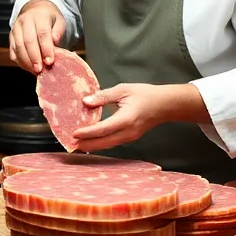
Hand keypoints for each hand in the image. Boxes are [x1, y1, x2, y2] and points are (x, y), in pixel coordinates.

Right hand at [9, 0, 65, 74]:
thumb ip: (58, 31)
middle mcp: (25, 21)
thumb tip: (55, 41)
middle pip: (28, 41)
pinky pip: (12, 51)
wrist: (35, 9)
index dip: (46, 48)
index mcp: (39, 16)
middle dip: (34, 57)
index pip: (42, 33)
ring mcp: (15, 28)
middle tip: (40, 69)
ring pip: (18, 47)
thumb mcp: (59, 21)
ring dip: (26, 61)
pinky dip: (20, 61)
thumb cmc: (49, 18)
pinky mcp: (10, 36)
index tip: (50, 61)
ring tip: (35, 71)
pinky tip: (28, 67)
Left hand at [72, 83, 207, 150]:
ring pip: (109, 144)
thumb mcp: (123, 90)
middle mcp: (129, 132)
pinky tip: (92, 140)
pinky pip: (114, 142)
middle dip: (87, 144)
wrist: (165, 104)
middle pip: (105, 142)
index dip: (88, 132)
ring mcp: (131, 137)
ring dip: (94, 145)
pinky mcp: (131, 137)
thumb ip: (103, 96)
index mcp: (126, 119)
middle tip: (71, 144)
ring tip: (78, 144)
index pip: (103, 129)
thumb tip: (85, 101)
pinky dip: (102, 143)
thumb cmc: (144, 94)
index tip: (74, 133)